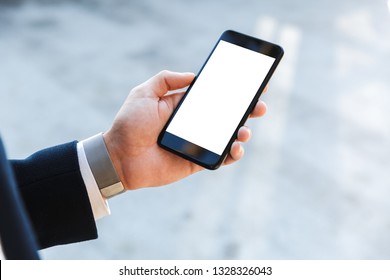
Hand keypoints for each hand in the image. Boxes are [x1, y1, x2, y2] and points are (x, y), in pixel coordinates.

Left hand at [104, 70, 266, 189]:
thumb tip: (194, 75)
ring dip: (242, 131)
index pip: (214, 96)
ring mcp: (197, 142)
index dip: (233, 90)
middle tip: (260, 105)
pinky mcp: (197, 161)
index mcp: (184, 106)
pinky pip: (220, 158)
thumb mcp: (144, 93)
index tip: (252, 84)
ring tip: (244, 129)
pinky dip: (233, 154)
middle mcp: (194, 123)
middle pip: (227, 115)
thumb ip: (167, 79)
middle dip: (247, 109)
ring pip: (228, 136)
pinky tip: (236, 147)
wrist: (120, 157)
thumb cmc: (130, 124)